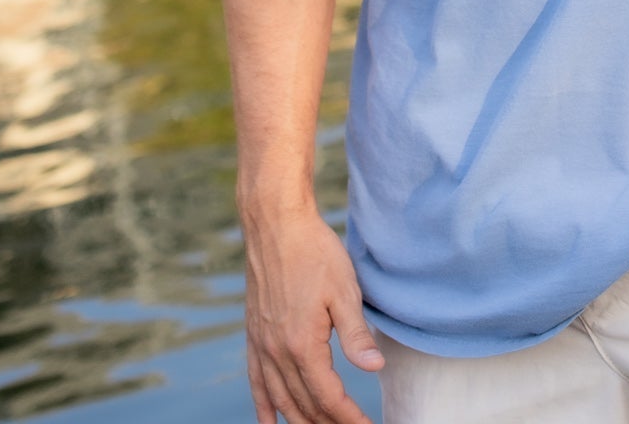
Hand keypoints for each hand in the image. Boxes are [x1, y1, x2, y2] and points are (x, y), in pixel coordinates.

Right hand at [242, 205, 383, 423]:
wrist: (276, 225)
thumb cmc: (315, 253)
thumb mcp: (344, 290)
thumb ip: (356, 335)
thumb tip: (375, 369)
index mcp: (302, 345)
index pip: (328, 398)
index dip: (349, 418)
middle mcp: (277, 353)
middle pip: (304, 405)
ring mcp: (261, 345)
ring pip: (280, 400)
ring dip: (299, 422)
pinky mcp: (253, 335)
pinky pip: (256, 382)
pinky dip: (264, 407)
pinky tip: (269, 423)